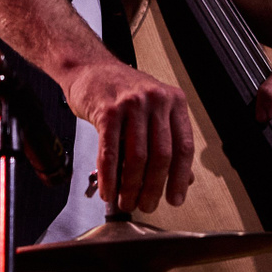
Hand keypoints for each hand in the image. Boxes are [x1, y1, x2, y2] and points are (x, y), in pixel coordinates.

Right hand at [65, 60, 194, 212]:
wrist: (87, 66)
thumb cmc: (119, 89)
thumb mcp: (151, 109)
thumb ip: (167, 140)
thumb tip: (183, 178)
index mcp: (173, 101)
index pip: (183, 147)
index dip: (180, 179)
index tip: (175, 199)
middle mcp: (155, 100)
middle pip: (161, 155)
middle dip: (153, 187)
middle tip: (147, 204)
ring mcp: (131, 104)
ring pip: (137, 157)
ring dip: (130, 186)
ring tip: (126, 201)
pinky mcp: (106, 110)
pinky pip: (110, 152)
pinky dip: (109, 176)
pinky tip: (108, 189)